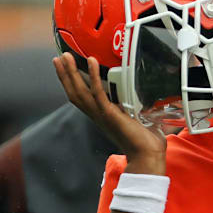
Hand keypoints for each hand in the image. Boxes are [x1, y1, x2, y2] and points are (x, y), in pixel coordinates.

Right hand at [53, 53, 166, 173]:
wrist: (148, 155)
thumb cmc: (146, 141)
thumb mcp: (140, 118)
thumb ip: (140, 107)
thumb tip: (154, 98)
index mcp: (102, 116)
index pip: (81, 97)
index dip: (71, 83)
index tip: (66, 68)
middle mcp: (98, 115)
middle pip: (74, 93)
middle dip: (65, 75)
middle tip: (58, 57)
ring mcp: (102, 115)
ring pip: (79, 92)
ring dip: (71, 73)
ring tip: (65, 57)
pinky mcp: (110, 114)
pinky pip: (98, 92)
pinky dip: (93, 76)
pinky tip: (91, 61)